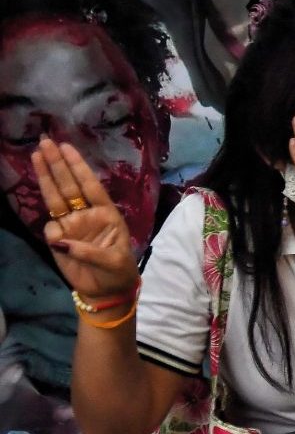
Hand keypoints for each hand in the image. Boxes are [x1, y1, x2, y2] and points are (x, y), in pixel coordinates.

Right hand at [30, 139, 140, 300]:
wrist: (106, 291)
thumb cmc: (118, 271)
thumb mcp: (113, 261)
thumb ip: (90, 251)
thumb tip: (62, 241)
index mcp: (106, 213)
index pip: (90, 185)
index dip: (78, 167)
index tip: (67, 148)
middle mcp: (87, 214)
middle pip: (69, 185)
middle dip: (58, 164)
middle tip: (46, 142)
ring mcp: (71, 224)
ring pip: (55, 197)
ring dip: (46, 177)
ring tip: (37, 154)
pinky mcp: (58, 238)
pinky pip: (51, 228)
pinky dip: (53, 230)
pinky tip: (61, 242)